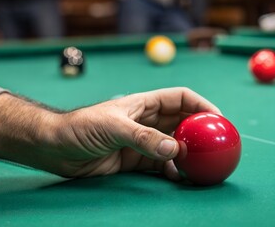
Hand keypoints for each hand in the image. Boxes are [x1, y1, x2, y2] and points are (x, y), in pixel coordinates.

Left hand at [48, 87, 220, 179]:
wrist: (56, 148)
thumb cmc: (80, 127)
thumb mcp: (113, 128)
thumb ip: (143, 138)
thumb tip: (176, 148)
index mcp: (143, 103)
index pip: (180, 98)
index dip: (201, 105)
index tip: (219, 119)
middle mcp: (146, 121)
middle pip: (181, 122)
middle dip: (200, 132)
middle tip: (218, 146)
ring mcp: (142, 141)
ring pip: (174, 145)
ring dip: (189, 154)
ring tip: (202, 165)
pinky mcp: (135, 160)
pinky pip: (161, 164)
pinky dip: (173, 170)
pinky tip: (180, 177)